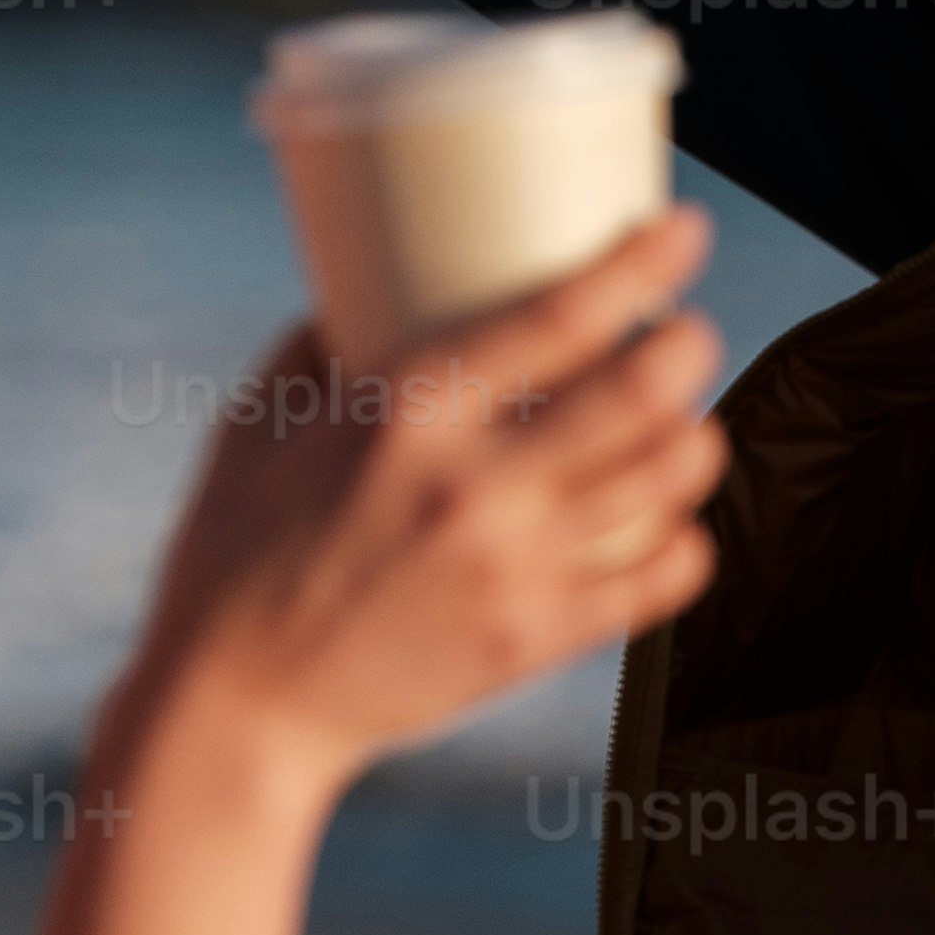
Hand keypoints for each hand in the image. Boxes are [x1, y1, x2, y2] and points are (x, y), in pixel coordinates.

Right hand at [121, 213, 729, 791]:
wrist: (240, 702)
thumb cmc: (239, 551)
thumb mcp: (260, 418)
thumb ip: (324, 344)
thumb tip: (371, 283)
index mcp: (409, 411)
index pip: (562, 317)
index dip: (643, 265)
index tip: (684, 232)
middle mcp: (475, 484)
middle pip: (642, 395)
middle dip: (690, 348)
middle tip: (688, 334)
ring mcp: (515, 567)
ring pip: (667, 484)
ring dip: (695, 440)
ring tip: (684, 425)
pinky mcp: (535, 639)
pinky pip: (660, 583)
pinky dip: (684, 543)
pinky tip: (670, 525)